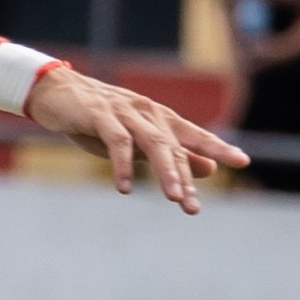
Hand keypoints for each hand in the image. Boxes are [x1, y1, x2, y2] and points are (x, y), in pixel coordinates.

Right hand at [25, 66, 247, 213]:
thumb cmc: (101, 119)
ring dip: (165, 171)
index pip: (195, 135)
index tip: (242, 161)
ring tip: (174, 197)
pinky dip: (123, 165)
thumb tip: (210, 168)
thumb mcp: (139, 140)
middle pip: (174, 147)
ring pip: (153, 143)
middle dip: (187, 178)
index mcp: (159, 119)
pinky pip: (117, 141)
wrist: (57, 92)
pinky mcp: (100, 114)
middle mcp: (147, 113)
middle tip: (193, 207)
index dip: (218, 147)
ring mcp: (125, 112)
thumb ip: (174, 154)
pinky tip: (126, 187)